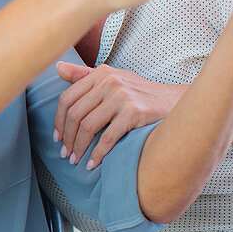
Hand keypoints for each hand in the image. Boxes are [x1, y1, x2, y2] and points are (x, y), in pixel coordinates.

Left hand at [53, 62, 184, 168]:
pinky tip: (93, 164)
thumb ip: (84, 75)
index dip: (58, 121)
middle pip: (75, 114)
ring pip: (88, 127)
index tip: (57, 138)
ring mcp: (122, 96)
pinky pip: (108, 138)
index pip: (67, 99)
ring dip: (79, 148)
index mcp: (100, 73)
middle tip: (65, 154)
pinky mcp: (134, 113)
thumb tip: (57, 67)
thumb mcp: (112, 78)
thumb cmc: (139, 94)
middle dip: (67, 138)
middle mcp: (109, 82)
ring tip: (76, 160)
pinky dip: (97, 154)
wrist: (175, 102)